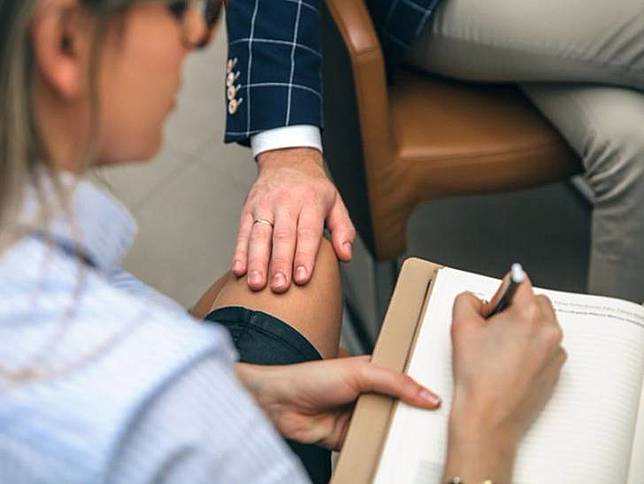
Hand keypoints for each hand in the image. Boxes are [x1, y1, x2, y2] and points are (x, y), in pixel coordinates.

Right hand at [232, 147, 355, 292]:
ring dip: (256, 262)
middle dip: (280, 264)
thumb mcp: (335, 203)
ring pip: (259, 236)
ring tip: (256, 284)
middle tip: (280, 287)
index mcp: (310, 201)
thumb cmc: (312, 188)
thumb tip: (346, 255)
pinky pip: (243, 233)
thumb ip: (344, 230)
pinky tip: (239, 271)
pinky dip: (240, 253)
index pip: (307, 232)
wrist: (287, 160)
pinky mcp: (248, 210)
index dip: (304, 256)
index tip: (302, 277)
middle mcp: (286, 203)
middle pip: (282, 237)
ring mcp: (264, 206)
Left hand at [236, 356, 440, 449]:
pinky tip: (394, 447)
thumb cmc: (310, 376)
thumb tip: (425, 394)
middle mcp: (370, 393)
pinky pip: (375, 443)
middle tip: (438, 419)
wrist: (280, 404)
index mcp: (374, 371)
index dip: (425, 385)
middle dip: (415, 412)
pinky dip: (382, 446)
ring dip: (399, 431)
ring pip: (390, 426)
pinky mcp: (352, 436)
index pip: (407, 378)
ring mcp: (361, 415)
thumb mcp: (360, 371)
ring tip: (419, 434)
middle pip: (402, 405)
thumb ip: (395, 382)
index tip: (447, 393)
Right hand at [443, 276, 565, 481]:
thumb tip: (478, 299)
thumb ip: (468, 299)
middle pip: (534, 301)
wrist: (488, 418)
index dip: (499, 293)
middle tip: (492, 329)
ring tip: (499, 349)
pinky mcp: (557, 368)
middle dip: (514, 309)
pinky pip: (546, 345)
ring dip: (524, 327)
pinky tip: (509, 362)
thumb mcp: (460, 326)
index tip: (492, 306)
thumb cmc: (477, 378)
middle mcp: (548, 330)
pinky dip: (531, 347)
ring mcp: (556, 351)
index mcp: (527, 315)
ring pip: (542, 323)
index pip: (519, 282)